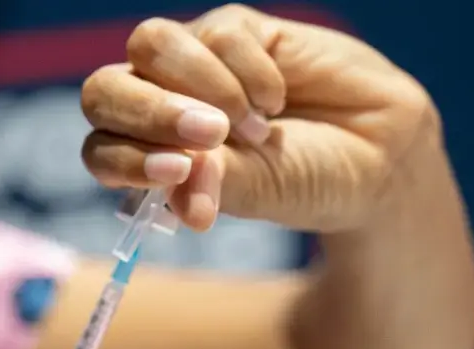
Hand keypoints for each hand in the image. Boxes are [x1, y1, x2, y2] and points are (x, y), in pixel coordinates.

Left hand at [80, 4, 440, 232]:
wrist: (372, 156)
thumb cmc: (300, 181)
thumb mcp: (257, 192)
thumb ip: (214, 185)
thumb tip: (180, 192)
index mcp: (144, 156)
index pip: (101, 150)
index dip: (125, 158)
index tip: (174, 172)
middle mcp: (155, 105)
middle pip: (104, 89)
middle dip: (151, 113)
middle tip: (209, 135)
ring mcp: (190, 64)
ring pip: (150, 44)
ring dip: (201, 84)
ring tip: (254, 126)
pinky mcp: (234, 30)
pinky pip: (219, 34)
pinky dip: (250, 73)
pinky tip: (277, 100)